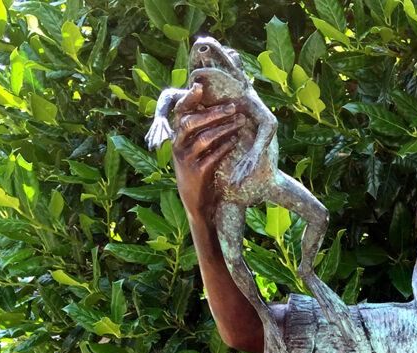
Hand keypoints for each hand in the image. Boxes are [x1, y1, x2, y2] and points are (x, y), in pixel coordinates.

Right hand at [172, 84, 244, 223]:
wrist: (196, 203)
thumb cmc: (199, 171)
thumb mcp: (195, 150)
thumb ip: (201, 132)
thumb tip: (217, 110)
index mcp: (177, 136)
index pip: (180, 112)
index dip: (189, 99)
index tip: (199, 86)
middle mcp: (178, 145)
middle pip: (192, 122)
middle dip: (214, 113)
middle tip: (233, 106)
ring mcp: (186, 159)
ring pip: (204, 138)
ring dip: (224, 128)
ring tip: (240, 121)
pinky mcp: (197, 173)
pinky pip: (213, 155)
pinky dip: (225, 146)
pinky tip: (236, 140)